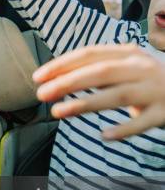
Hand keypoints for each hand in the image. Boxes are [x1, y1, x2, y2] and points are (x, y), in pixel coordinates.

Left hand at [32, 44, 164, 139]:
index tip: (37, 78)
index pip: (90, 54)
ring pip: (117, 95)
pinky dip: (124, 129)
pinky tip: (104, 135)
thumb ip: (94, 71)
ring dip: (85, 103)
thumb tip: (53, 80)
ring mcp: (155, 90)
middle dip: (67, 83)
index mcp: (128, 54)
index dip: (62, 65)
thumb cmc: (147, 82)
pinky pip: (143, 123)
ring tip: (57, 113)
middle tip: (41, 95)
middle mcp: (142, 68)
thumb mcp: (124, 69)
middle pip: (100, 72)